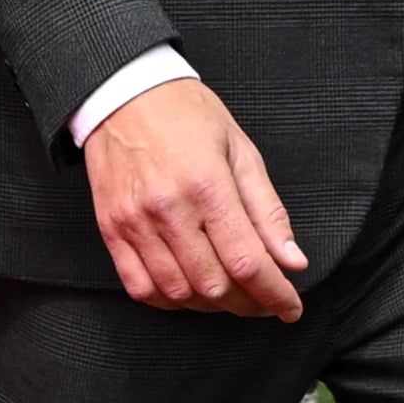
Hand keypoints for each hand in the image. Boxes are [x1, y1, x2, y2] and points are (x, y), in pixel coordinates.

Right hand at [85, 76, 307, 317]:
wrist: (123, 94)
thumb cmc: (188, 116)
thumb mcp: (242, 151)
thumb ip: (268, 211)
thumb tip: (292, 260)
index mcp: (207, 185)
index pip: (246, 261)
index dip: (274, 294)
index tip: (291, 308)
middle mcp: (168, 209)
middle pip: (214, 285)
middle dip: (248, 303)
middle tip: (266, 300)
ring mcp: (134, 223)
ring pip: (178, 292)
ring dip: (212, 306)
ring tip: (233, 297)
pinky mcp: (111, 230)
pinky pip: (140, 287)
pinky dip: (170, 301)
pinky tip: (191, 294)